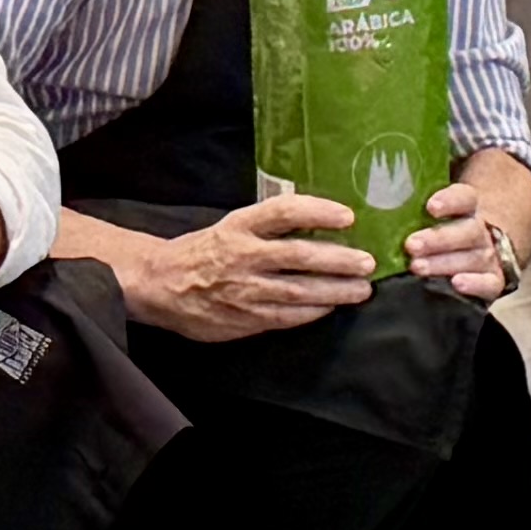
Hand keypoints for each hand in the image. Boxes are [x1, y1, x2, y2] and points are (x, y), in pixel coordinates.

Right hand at [132, 194, 380, 340]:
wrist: (163, 285)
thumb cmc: (204, 251)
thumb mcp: (232, 226)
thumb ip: (269, 226)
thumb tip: (320, 223)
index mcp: (240, 226)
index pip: (283, 212)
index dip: (317, 212)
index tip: (347, 216)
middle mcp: (244, 255)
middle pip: (298, 255)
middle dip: (338, 260)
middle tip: (368, 262)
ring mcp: (245, 290)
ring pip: (298, 291)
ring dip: (335, 290)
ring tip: (362, 289)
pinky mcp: (245, 318)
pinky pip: (286, 316)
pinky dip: (312, 312)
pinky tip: (331, 307)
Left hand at [417, 154, 530, 303]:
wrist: (505, 232)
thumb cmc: (460, 214)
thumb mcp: (452, 197)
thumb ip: (426, 189)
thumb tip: (391, 175)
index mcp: (474, 203)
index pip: (465, 198)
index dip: (450, 201)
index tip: (431, 206)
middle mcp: (484, 228)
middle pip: (467, 231)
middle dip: (439, 239)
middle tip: (411, 244)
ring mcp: (493, 253)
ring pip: (474, 257)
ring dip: (445, 263)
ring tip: (417, 267)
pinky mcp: (497, 277)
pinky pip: (491, 283)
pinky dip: (477, 284)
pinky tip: (457, 284)